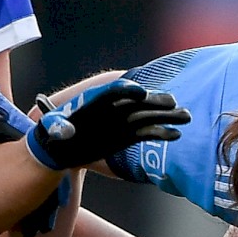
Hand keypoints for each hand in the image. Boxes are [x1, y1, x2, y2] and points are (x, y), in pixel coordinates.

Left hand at [25, 79, 189, 169]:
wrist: (60, 145)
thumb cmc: (54, 132)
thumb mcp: (52, 129)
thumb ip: (57, 128)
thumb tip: (65, 131)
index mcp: (94, 100)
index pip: (113, 91)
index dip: (127, 91)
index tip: (140, 93)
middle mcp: (112, 107)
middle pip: (137, 101)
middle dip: (154, 101)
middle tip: (172, 102)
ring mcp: (122, 121)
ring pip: (147, 115)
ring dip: (166, 116)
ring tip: (185, 116)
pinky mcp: (128, 135)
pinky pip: (146, 132)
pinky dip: (160, 133)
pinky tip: (175, 135)